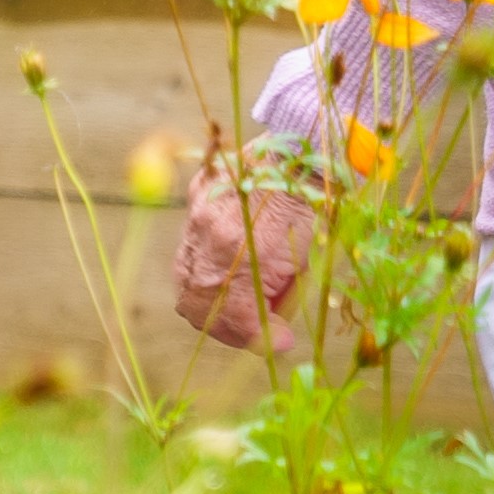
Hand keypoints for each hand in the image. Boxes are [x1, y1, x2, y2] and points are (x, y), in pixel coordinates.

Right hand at [169, 182, 316, 351]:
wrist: (296, 152)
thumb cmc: (306, 207)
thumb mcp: (300, 261)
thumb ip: (280, 300)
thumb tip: (276, 338)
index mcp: (244, 253)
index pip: (237, 317)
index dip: (257, 337)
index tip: (280, 341)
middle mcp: (210, 236)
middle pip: (203, 307)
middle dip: (231, 329)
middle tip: (258, 332)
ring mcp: (197, 217)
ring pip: (187, 286)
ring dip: (212, 307)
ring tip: (241, 311)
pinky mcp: (195, 199)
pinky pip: (187, 254)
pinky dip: (203, 275)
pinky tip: (227, 278)